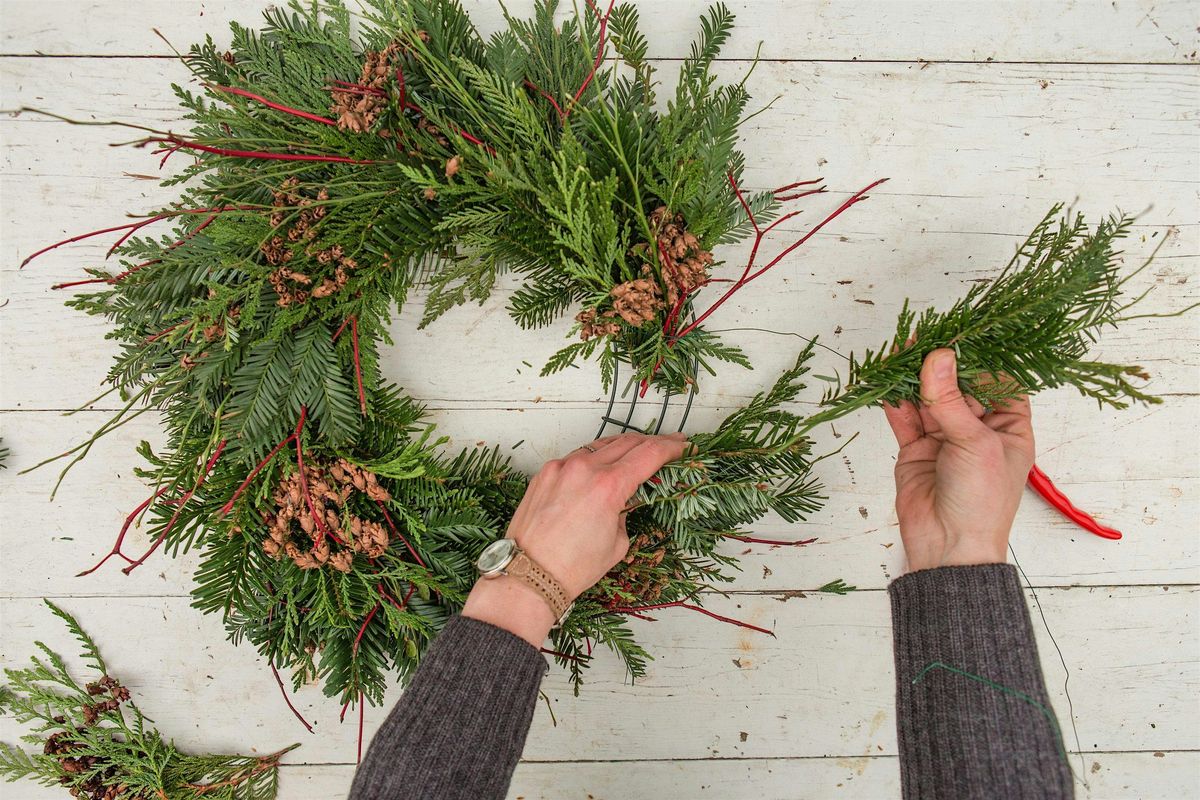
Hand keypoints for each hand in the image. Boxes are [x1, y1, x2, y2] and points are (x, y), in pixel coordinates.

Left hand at [462, 431, 688, 645]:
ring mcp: (561, 467)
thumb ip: (625, 511)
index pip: (649, 454)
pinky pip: (576, 457)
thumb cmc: (572, 568)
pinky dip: (594, 458)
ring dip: (622, 446)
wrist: (528, 575)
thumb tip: (623, 498)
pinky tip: (601, 466)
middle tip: (668, 444)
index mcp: (608, 486)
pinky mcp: (545, 473)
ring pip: (600, 445)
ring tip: (636, 452)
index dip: (671, 447)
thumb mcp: (617, 543)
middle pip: (627, 442)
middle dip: (651, 442)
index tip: (682, 446)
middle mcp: (584, 469)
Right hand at [882, 348, 1033, 572]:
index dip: (980, 357)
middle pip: (959, 385)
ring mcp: (945, 438)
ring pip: (928, 398)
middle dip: (940, 363)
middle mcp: (978, 429)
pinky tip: (887, 382)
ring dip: (914, 378)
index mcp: (1009, 427)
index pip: (997, 381)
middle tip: (923, 338)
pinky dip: (895, 401)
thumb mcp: (974, 444)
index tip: (961, 333)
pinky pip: (905, 418)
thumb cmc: (981, 502)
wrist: (948, 548)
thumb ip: (950, 400)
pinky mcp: (916, 449)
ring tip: (900, 351)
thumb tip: (937, 358)